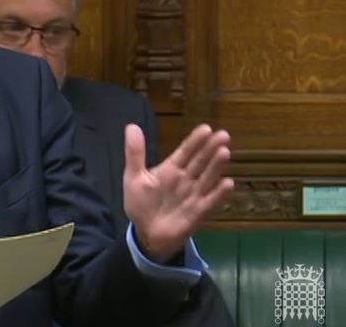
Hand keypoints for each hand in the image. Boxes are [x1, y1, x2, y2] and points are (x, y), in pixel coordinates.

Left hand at [123, 123, 234, 263]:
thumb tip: (131, 125)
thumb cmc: (141, 204)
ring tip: (225, 152)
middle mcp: (185, 179)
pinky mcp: (198, 212)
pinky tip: (228, 183)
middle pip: (200, 161)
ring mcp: (193, 195)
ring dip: (216, 166)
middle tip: (223, 135)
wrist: (146, 233)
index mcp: (170, 169)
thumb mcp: (133, 177)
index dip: (195, 141)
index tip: (206, 128)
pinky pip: (210, 201)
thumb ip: (135, 153)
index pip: (185, 151)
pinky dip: (219, 193)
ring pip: (207, 177)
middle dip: (211, 148)